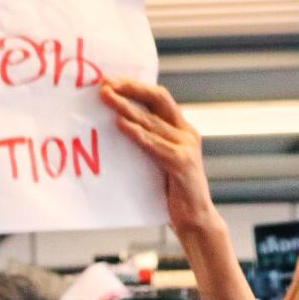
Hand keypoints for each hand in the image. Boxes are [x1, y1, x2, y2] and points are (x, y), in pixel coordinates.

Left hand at [99, 78, 217, 234]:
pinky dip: (137, 134)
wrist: (194, 220)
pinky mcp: (182, 163)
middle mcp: (186, 132)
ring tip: (105, 98)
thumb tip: (114, 125)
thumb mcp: (156, 160)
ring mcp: (186, 146)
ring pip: (152, 120)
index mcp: (180, 129)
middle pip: (157, 99)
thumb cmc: (170, 192)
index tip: (110, 80)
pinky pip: (155, 144)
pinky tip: (120, 125)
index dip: (134, 86)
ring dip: (125, 107)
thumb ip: (145, 142)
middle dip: (130, 88)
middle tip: (104, 83)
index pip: (157, 97)